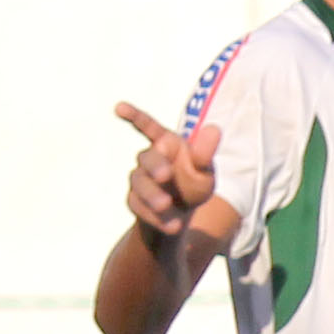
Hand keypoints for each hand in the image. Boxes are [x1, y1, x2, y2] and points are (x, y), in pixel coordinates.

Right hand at [116, 103, 221, 239]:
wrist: (178, 218)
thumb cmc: (193, 187)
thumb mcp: (205, 173)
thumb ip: (205, 154)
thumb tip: (214, 129)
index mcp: (167, 144)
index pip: (148, 126)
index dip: (134, 116)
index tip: (119, 107)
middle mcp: (149, 159)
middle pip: (146, 158)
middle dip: (155, 166)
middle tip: (166, 176)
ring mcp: (139, 180)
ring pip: (139, 184)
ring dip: (153, 195)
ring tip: (167, 206)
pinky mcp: (134, 200)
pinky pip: (139, 206)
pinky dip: (156, 217)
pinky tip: (174, 226)